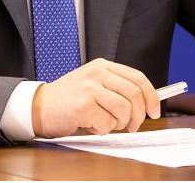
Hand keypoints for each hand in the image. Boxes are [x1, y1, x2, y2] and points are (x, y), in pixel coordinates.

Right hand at [31, 58, 160, 137]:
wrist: (39, 106)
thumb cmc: (68, 100)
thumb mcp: (93, 84)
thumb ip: (116, 89)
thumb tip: (145, 103)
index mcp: (103, 66)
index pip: (137, 77)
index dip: (151, 96)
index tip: (154, 110)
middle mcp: (97, 73)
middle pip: (134, 94)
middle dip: (138, 115)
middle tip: (133, 126)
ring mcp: (90, 88)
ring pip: (123, 110)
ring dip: (118, 124)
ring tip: (103, 123)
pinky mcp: (84, 105)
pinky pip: (107, 124)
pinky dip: (101, 130)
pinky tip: (89, 124)